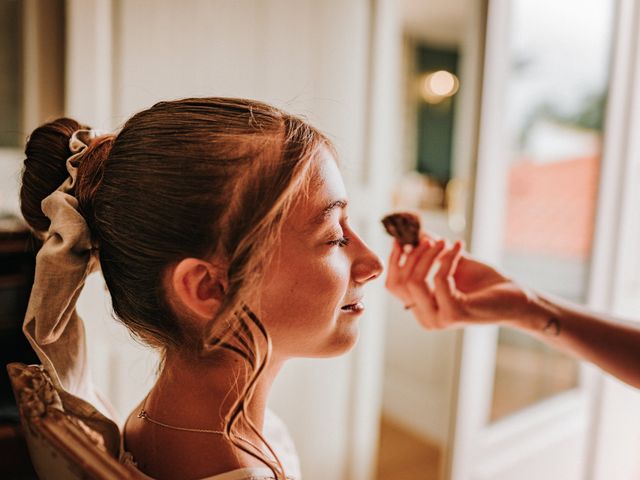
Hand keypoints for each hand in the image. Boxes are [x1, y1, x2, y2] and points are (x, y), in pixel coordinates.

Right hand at [385, 235, 533, 329]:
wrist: (514, 296)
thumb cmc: (483, 282)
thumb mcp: (450, 263)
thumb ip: (429, 253)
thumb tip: (411, 234)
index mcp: (421, 310)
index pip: (393, 285)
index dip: (395, 260)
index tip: (401, 238)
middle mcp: (426, 319)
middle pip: (401, 282)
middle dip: (414, 255)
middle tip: (430, 238)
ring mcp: (438, 320)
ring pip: (415, 281)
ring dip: (429, 255)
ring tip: (446, 242)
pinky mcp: (453, 314)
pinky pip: (439, 279)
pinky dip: (448, 258)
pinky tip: (460, 246)